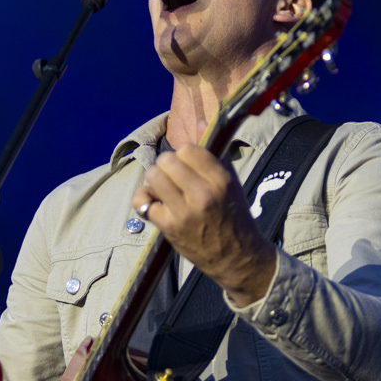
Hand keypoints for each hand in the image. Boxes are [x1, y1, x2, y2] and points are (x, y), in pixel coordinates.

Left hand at [131, 145, 277, 305]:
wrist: (237, 258)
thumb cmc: (234, 217)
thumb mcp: (232, 183)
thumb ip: (214, 153)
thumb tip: (199, 122)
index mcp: (221, 180)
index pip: (189, 149)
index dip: (185, 155)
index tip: (188, 165)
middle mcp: (203, 194)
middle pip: (168, 160)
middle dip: (168, 166)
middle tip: (174, 178)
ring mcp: (184, 212)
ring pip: (153, 176)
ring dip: (155, 180)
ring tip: (164, 189)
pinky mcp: (169, 227)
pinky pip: (143, 201)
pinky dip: (145, 199)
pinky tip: (154, 202)